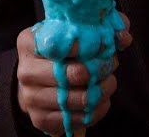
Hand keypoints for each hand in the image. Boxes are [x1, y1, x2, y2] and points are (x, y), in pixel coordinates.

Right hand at [16, 13, 132, 133]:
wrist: (38, 82)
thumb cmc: (60, 54)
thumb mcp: (73, 33)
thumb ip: (99, 28)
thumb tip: (123, 36)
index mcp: (29, 43)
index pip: (57, 43)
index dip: (85, 45)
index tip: (104, 45)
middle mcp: (25, 71)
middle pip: (69, 74)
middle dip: (97, 70)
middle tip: (110, 66)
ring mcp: (30, 97)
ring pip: (75, 99)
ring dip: (100, 92)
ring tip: (109, 83)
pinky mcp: (40, 119)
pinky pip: (74, 119)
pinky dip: (94, 111)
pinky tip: (101, 100)